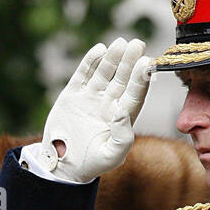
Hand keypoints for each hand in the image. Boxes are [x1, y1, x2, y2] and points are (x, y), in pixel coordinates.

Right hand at [38, 37, 152, 182]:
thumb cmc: (91, 163)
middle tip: (137, 44)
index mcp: (123, 117)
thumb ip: (122, 138)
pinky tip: (99, 49)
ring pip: (105, 73)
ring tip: (120, 43)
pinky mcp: (73, 94)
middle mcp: (109, 103)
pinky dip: (90, 62)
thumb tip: (124, 113)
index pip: (135, 94)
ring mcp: (91, 97)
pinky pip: (83, 75)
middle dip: (130, 62)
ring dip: (113, 58)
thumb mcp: (111, 157)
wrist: (62, 165)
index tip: (147, 64)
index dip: (141, 79)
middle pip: (122, 78)